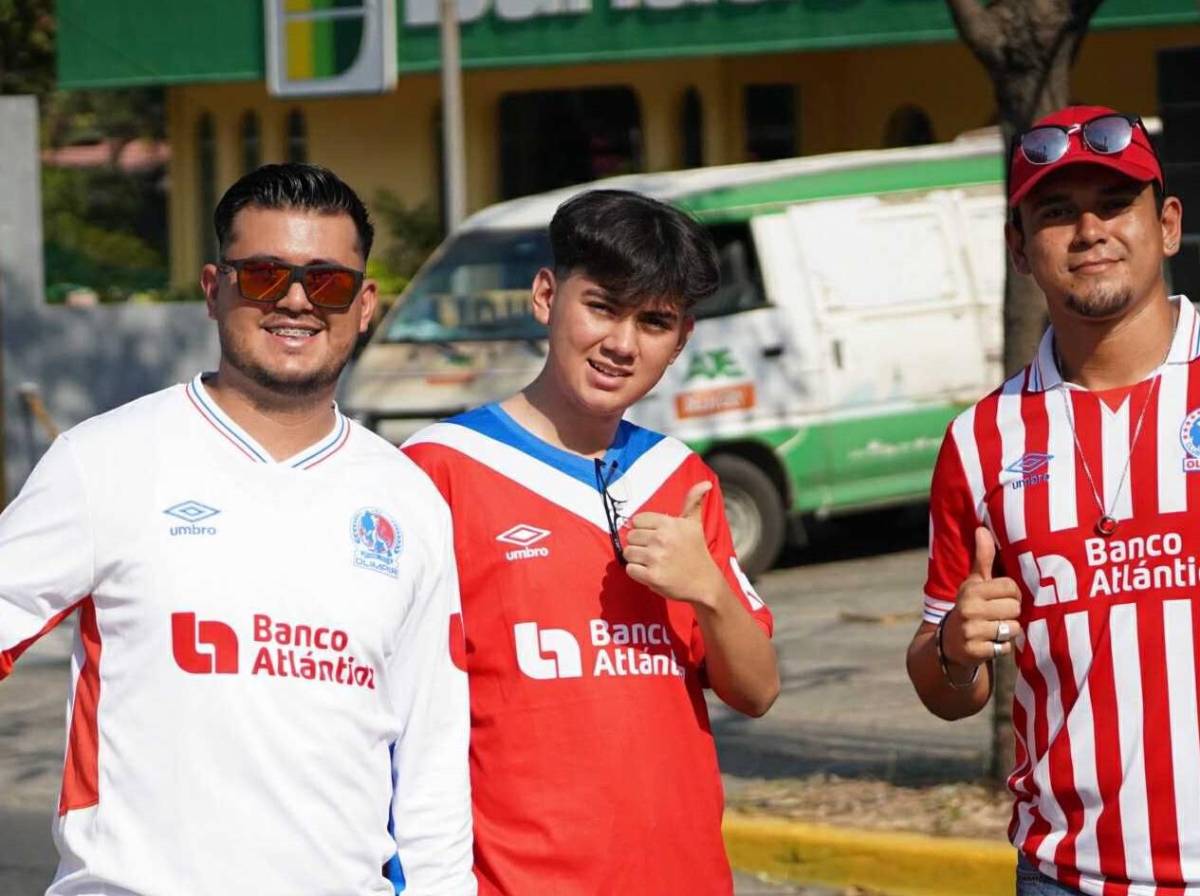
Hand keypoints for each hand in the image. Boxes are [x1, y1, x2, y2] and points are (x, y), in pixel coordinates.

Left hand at [624, 481, 725, 606]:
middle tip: (654, 551)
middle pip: (631, 537)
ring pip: (628, 553)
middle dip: (639, 544)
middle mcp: (662, 539)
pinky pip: (630, 569)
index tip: (653, 536)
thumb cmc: (696, 551)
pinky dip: (637, 572)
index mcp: (669, 524)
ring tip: (652, 561)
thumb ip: (693, 501)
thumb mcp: (694, 524)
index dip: (643, 529)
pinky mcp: (652, 576)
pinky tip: (650, 571)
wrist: (704, 582)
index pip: (637, 520)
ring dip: (637, 559)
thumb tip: (705, 483)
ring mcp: (656, 558)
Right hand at [942, 527, 1022, 668]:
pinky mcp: (975, 651)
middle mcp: (969, 609)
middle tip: (997, 615)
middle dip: (1011, 614)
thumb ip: (983, 558)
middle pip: (1015, 608)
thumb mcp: (974, 583)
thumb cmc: (970, 607)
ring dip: (1008, 631)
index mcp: (971, 589)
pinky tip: (990, 643)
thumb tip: (982, 529)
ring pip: (1013, 629)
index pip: (1011, 587)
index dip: (1012, 594)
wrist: (949, 643)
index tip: (1002, 598)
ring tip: (994, 629)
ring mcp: (971, 631)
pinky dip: (1001, 647)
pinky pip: (1005, 648)